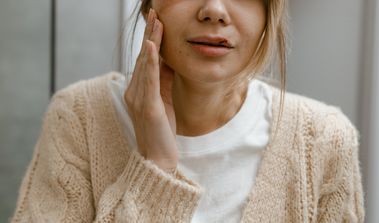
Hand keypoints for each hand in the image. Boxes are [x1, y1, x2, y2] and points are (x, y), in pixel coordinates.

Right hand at [124, 9, 177, 172]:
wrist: (158, 157)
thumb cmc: (161, 130)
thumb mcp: (164, 100)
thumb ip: (164, 81)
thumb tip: (169, 61)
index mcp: (138, 90)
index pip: (145, 60)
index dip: (151, 39)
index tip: (157, 21)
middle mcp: (134, 91)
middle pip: (143, 57)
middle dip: (150, 34)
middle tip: (155, 13)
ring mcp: (139, 98)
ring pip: (145, 64)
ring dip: (151, 41)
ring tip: (156, 22)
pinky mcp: (147, 107)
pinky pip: (149, 80)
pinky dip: (149, 61)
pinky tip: (151, 46)